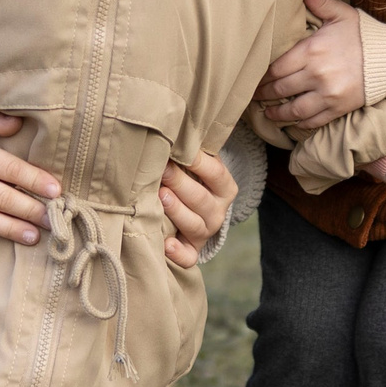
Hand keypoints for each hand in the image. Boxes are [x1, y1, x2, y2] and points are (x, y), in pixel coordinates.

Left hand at [158, 147, 237, 267]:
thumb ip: (191, 152)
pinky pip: (189, 257)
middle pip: (202, 200)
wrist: (195, 210)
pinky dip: (178, 253)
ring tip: (161, 198)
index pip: (216, 174)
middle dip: (181, 185)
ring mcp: (205, 232)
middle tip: (163, 172)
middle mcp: (217, 212)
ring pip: (195, 225)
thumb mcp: (199, 164)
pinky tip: (166, 244)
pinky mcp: (192, 250)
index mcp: (224, 188)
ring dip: (177, 211)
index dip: (199, 162)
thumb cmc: (191, 179)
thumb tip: (173, 129)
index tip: (180, 150)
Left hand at [258, 0, 368, 131]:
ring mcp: (328, 94)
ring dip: (277, 113)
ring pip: (293, 109)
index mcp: (312, 50)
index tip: (251, 76)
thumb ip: (319, 1)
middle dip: (263, 94)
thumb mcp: (342, 14)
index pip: (276, 67)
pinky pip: (313, 120)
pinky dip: (299, 123)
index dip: (260, 75)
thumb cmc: (365, 35)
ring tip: (267, 113)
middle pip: (280, 88)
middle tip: (252, 95)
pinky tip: (291, 121)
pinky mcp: (338, 108)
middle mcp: (317, 74)